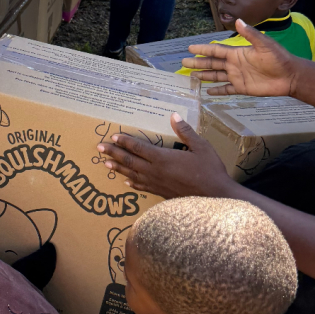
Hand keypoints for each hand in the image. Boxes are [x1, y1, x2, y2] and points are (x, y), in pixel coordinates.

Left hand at [96, 113, 232, 198]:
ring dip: (118, 168)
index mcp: (162, 158)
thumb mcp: (201, 147)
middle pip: (129, 161)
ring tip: (105, 163)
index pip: (138, 148)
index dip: (125, 141)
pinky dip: (132, 183)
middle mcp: (155, 171)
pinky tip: (126, 182)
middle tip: (99, 148)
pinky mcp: (161, 193)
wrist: (215, 197)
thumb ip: (185, 132)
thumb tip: (173, 116)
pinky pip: (142, 186)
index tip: (113, 137)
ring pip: (132, 174)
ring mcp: (156, 184)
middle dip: (113, 153)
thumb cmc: (210, 171)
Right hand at [181, 19, 302, 95]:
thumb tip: (237, 21)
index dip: (203, 49)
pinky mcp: (242, 88)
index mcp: (237, 53)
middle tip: (184, 62)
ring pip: (216, 76)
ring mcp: (237, 77)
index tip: (190, 48)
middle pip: (212, 63)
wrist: (290, 76)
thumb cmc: (279, 58)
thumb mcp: (264, 44)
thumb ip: (250, 34)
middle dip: (198, 63)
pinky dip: (217, 91)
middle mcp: (234, 64)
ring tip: (191, 76)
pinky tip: (207, 92)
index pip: (216, 51)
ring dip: (204, 76)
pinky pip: (226, 90)